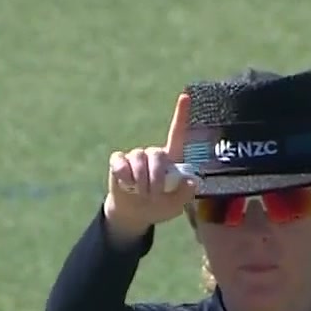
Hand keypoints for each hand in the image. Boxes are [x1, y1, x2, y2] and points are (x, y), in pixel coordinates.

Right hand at [103, 92, 201, 236]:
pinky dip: (124, 176)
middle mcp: (153, 154)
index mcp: (171, 160)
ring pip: (138, 158)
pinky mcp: (119, 162)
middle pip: (156, 154)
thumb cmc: (158, 207)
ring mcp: (135, 157)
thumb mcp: (175, 206)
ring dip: (141, 180)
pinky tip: (127, 185)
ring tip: (142, 194)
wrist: (134, 214)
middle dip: (156, 176)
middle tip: (155, 195)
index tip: (186, 96)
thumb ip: (185, 195)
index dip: (182, 115)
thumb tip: (192, 182)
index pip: (177, 134)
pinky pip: (120, 162)